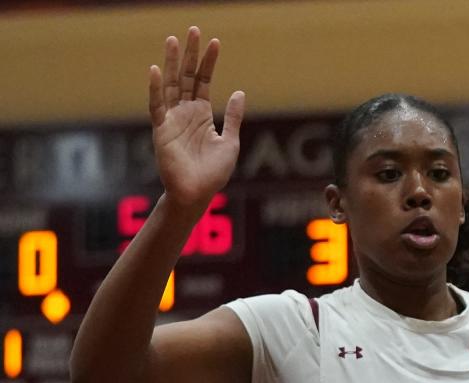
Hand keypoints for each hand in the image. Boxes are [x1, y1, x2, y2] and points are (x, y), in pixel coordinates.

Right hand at [148, 26, 244, 207]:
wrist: (197, 194)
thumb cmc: (213, 173)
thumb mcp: (230, 142)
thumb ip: (233, 117)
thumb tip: (240, 92)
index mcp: (201, 114)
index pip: (203, 81)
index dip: (209, 63)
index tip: (215, 42)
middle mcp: (185, 113)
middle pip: (186, 77)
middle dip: (190, 55)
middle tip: (194, 30)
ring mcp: (172, 120)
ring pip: (171, 85)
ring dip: (172, 64)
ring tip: (174, 40)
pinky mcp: (162, 131)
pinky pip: (157, 107)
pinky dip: (156, 89)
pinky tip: (157, 71)